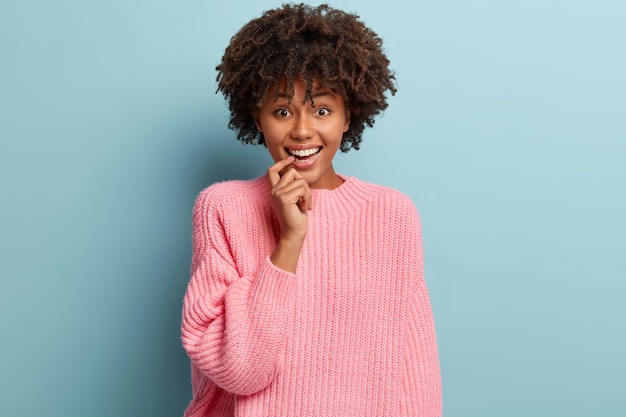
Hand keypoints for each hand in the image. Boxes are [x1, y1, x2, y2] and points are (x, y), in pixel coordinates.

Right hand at [267, 156, 310, 272]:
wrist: (294, 233)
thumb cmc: (296, 216)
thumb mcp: (294, 197)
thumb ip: (293, 185)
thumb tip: (296, 170)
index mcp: (275, 190)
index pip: (272, 169)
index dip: (281, 162)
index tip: (292, 158)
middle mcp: (274, 191)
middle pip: (292, 172)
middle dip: (304, 183)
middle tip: (305, 198)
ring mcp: (278, 194)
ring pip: (300, 181)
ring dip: (308, 193)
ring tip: (305, 204)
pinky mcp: (284, 198)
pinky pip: (302, 188)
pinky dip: (308, 198)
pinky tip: (305, 208)